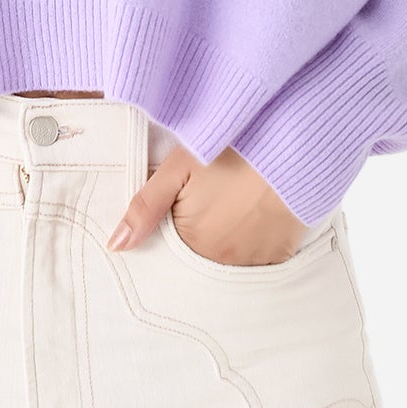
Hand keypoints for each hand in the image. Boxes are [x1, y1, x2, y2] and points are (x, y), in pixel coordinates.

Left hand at [106, 144, 308, 265]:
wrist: (291, 147)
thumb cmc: (233, 151)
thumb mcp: (179, 167)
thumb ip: (144, 208)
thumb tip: (115, 246)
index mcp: (192, 241)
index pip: (172, 249)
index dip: (174, 228)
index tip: (183, 209)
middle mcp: (222, 261)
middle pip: (201, 256)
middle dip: (201, 235)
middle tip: (212, 204)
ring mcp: (254, 261)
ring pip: (230, 259)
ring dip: (228, 241)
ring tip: (234, 207)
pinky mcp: (281, 255)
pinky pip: (259, 260)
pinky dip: (254, 244)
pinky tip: (254, 217)